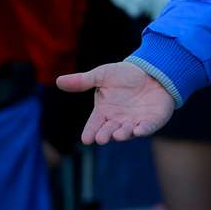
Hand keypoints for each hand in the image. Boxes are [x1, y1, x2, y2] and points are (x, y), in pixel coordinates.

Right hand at [56, 62, 175, 143]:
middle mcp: (118, 120)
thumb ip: (83, 81)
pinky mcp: (152, 121)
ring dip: (123, 134)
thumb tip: (58, 80)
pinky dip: (143, 130)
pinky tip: (139, 130)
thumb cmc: (125, 74)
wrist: (152, 70)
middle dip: (105, 135)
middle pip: (108, 131)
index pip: (94, 125)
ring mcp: (134, 122)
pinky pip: (147, 128)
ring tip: (119, 134)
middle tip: (102, 138)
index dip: (90, 132)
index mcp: (104, 112)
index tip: (86, 139)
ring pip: (126, 132)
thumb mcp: (103, 75)